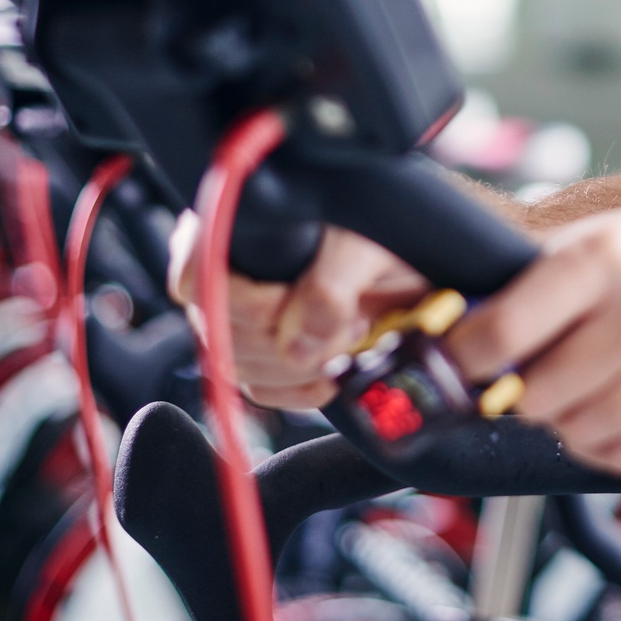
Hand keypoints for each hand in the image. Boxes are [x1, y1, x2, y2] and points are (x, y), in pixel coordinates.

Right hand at [168, 217, 429, 409]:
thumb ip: (331, 287)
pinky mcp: (270, 355)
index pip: (196, 278)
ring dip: (299, 365)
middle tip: (346, 320)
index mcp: (236, 228)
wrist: (425, 260)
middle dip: (284, 339)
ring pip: (239, 368)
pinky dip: (304, 389)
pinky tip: (338, 363)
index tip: (290, 302)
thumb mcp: (365, 246)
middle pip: (219, 333)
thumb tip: (296, 342)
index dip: (239, 302)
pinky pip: (264, 391)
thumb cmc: (390, 232)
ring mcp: (246, 319)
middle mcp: (231, 273)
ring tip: (350, 331)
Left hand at [444, 200, 620, 473]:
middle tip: (530, 380)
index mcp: (602, 257)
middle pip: (539, 395)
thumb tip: (440, 335)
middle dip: (521, 395)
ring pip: (582, 433)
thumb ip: (520, 287)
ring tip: (578, 393)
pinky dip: (607, 446)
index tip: (459, 366)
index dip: (465, 361)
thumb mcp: (587, 242)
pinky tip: (613, 411)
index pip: (504, 333)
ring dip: (565, 423)